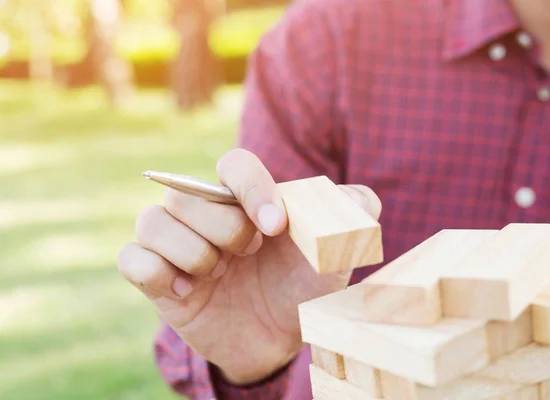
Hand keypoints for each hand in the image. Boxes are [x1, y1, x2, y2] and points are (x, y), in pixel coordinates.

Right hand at [116, 148, 381, 385]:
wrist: (279, 336)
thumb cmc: (303, 285)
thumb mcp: (336, 251)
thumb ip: (353, 214)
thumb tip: (360, 199)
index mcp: (243, 198)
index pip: (233, 163)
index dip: (252, 187)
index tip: (276, 226)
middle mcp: (204, 213)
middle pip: (185, 193)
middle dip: (223, 228)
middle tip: (248, 253)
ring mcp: (176, 244)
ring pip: (152, 221)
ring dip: (193, 252)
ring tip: (217, 274)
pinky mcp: (156, 279)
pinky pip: (132, 259)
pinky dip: (157, 273)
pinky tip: (188, 291)